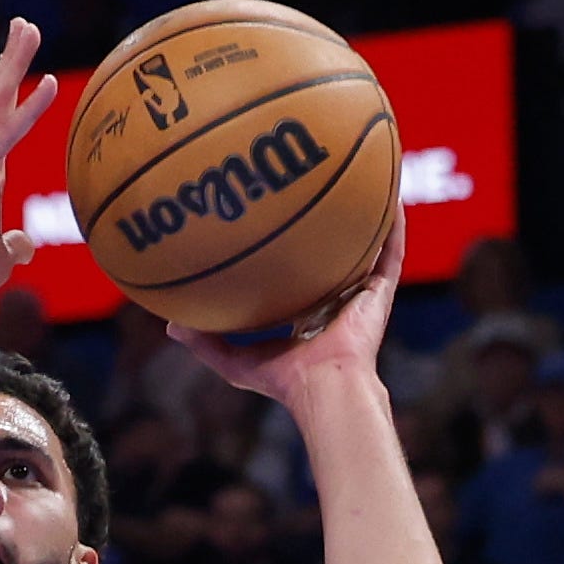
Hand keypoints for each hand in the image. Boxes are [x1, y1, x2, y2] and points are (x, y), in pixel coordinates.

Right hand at [0, 18, 53, 324]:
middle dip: (10, 60)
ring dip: (14, 61)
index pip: (3, 125)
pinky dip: (32, 107)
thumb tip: (27, 245)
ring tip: (26, 26)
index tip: (26, 70)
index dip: (17, 97)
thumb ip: (12, 247)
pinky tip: (48, 82)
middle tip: (23, 25)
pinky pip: (9, 132)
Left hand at [178, 205, 404, 400]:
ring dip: (368, 214)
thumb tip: (170, 325)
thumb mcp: (235, 361)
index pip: (301, 275)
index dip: (293, 251)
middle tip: (319, 185)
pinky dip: (393, 224)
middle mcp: (336, 299)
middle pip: (334, 253)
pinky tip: (390, 192)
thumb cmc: (284, 381)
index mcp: (308, 313)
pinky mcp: (380, 292)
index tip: (278, 222)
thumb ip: (205, 342)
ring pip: (368, 245)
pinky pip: (390, 251)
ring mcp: (361, 294)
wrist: (323, 388)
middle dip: (330, 224)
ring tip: (367, 175)